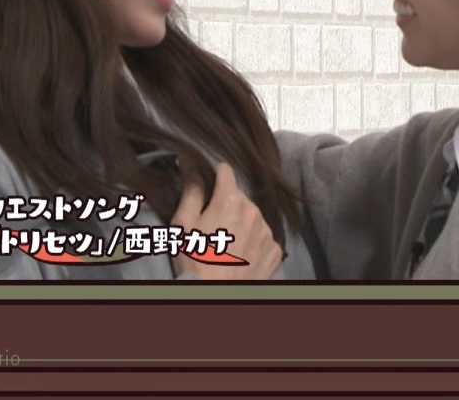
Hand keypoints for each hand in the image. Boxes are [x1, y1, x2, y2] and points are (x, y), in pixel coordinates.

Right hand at [170, 162, 281, 279]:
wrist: (214, 295)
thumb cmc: (194, 260)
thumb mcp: (183, 224)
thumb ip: (191, 190)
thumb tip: (188, 163)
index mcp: (231, 200)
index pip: (225, 171)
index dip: (214, 174)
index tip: (207, 183)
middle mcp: (254, 211)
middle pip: (239, 196)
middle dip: (226, 203)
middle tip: (211, 224)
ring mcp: (267, 231)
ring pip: (252, 216)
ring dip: (241, 221)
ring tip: (225, 243)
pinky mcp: (274, 250)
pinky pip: (263, 236)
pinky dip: (253, 240)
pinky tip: (239, 254)